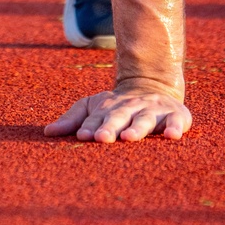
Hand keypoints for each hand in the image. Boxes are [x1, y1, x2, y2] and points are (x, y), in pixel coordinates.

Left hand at [44, 85, 190, 143]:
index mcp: (109, 106)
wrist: (154, 86)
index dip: (90, 125)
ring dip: (137, 128)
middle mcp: (130, 107)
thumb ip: (72, 119)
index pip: (97, 117)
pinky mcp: (176, 114)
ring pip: (144, 119)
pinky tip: (171, 136)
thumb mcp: (93, 107)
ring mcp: (153, 110)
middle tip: (101, 138)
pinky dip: (175, 127)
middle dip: (110, 127)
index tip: (82, 135)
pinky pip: (176, 121)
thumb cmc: (117, 107)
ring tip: (129, 137)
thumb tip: (47, 132)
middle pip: (119, 117)